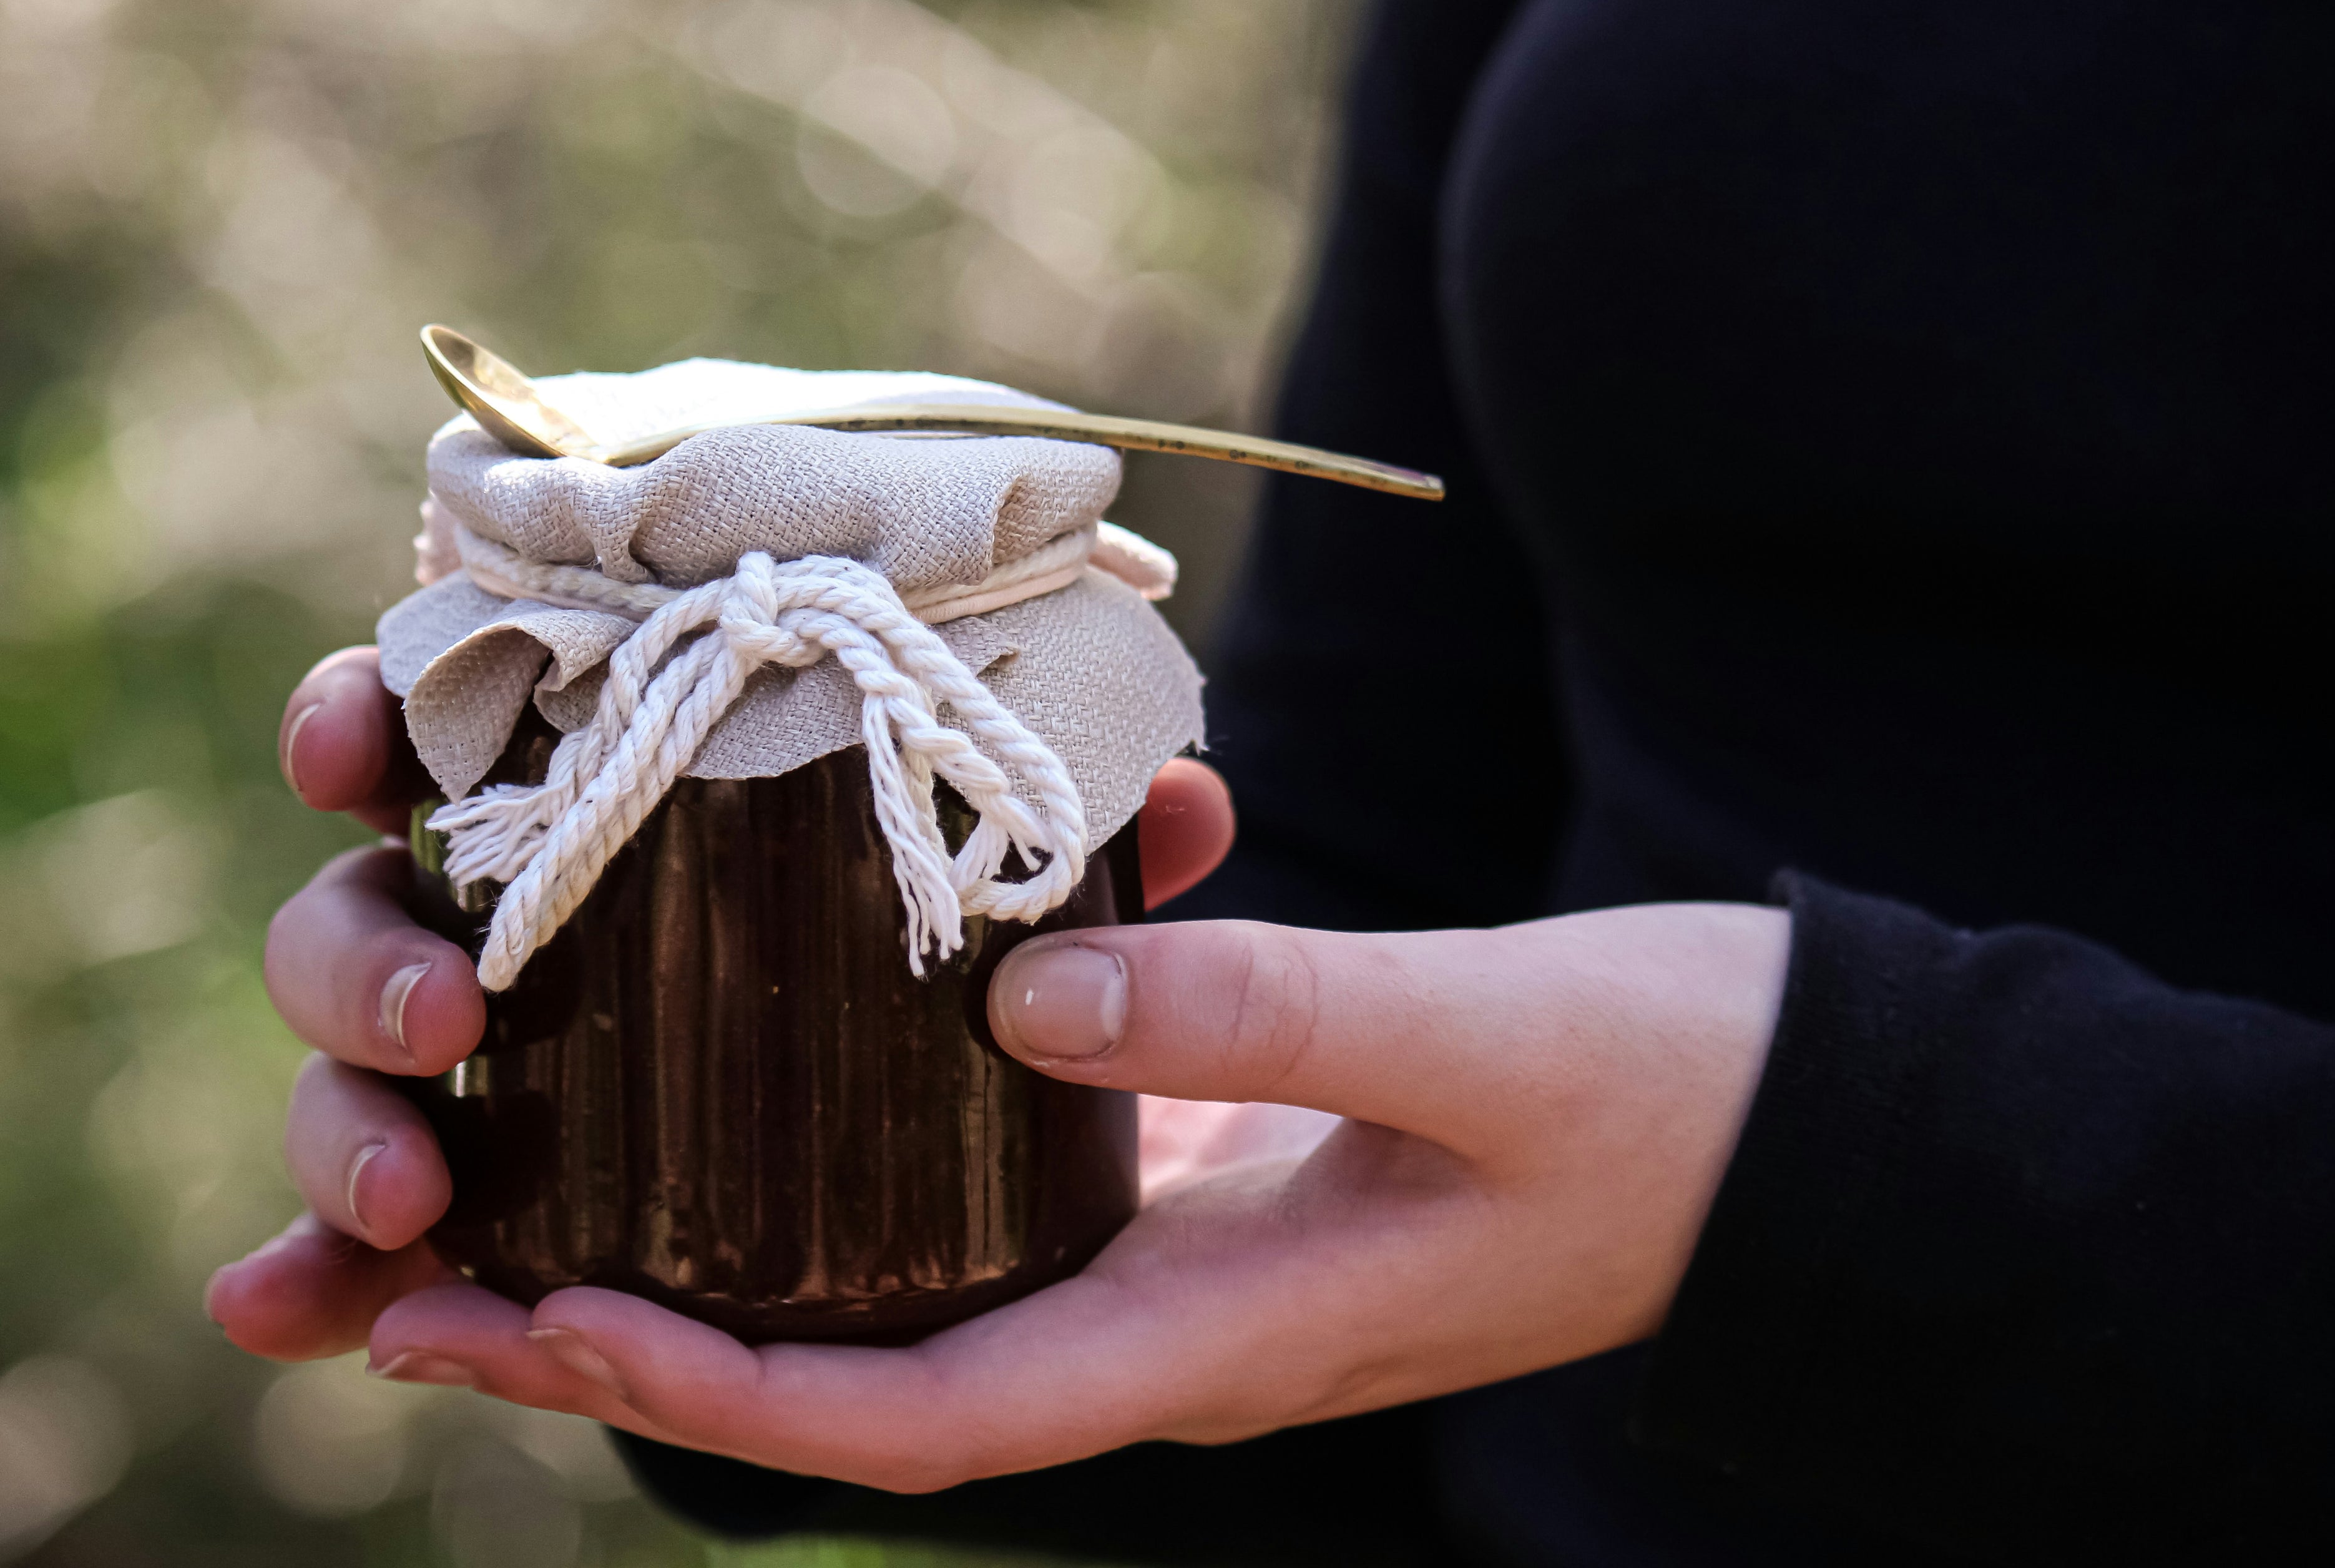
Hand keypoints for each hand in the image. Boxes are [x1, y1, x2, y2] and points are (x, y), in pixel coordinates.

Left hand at [215, 649, 1791, 1492]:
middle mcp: (1185, 1316)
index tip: (542, 1328)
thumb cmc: (1671, 1094)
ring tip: (583, 1157)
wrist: (1797, 1125)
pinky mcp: (1231, 1164)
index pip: (928, 1415)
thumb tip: (1014, 997)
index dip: (724, 1393)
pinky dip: (894, 1135)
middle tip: (458, 1269)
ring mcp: (1204, 1247)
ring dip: (757, 1235)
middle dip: (667, 1339)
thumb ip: (1267, 1013)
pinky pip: (1023, 1177)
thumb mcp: (1488, 1033)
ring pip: (931, 1271)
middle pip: (877, 1363)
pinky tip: (819, 1040)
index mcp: (1230, 1330)